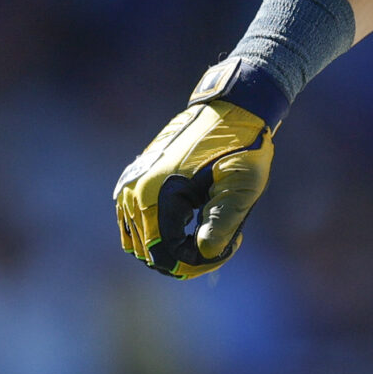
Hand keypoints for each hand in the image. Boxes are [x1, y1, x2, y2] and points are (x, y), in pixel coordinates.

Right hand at [112, 100, 275, 277]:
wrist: (230, 110)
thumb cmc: (241, 146)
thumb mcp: (242, 184)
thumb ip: (223, 220)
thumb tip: (203, 253)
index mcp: (157, 193)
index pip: (164, 253)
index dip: (194, 263)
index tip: (227, 249)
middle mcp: (134, 191)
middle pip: (149, 251)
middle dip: (184, 257)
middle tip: (222, 244)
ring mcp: (130, 185)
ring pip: (138, 240)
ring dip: (170, 246)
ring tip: (209, 234)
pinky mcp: (135, 180)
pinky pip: (135, 222)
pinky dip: (158, 232)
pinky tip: (192, 223)